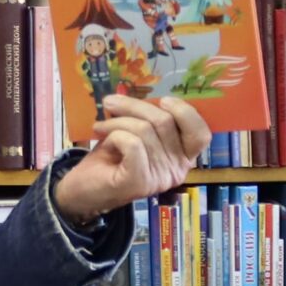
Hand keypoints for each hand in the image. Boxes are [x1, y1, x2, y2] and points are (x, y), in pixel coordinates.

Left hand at [54, 96, 210, 224]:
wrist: (84, 191)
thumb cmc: (112, 159)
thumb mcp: (136, 133)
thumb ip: (149, 119)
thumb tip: (145, 94)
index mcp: (182, 157)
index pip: (200, 133)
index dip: (184, 111)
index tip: (162, 100)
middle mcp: (177, 169)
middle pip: (165, 122)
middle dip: (133, 106)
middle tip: (109, 104)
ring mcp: (159, 178)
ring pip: (145, 130)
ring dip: (117, 122)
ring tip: (101, 128)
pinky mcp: (139, 182)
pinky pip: (132, 143)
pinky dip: (115, 136)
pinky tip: (106, 143)